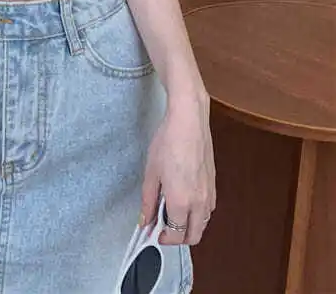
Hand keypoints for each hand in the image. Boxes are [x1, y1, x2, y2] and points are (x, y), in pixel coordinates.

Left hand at [139, 92, 215, 245]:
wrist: (189, 122)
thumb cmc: (168, 143)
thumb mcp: (151, 172)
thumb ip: (148, 200)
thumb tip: (145, 220)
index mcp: (181, 202)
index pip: (176, 234)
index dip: (164, 238)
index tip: (154, 234)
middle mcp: (199, 203)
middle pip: (194, 236)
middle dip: (178, 238)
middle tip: (163, 229)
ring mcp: (210, 194)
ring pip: (203, 223)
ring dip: (190, 227)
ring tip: (171, 213)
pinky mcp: (214, 185)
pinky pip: (208, 210)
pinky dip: (198, 214)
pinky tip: (184, 200)